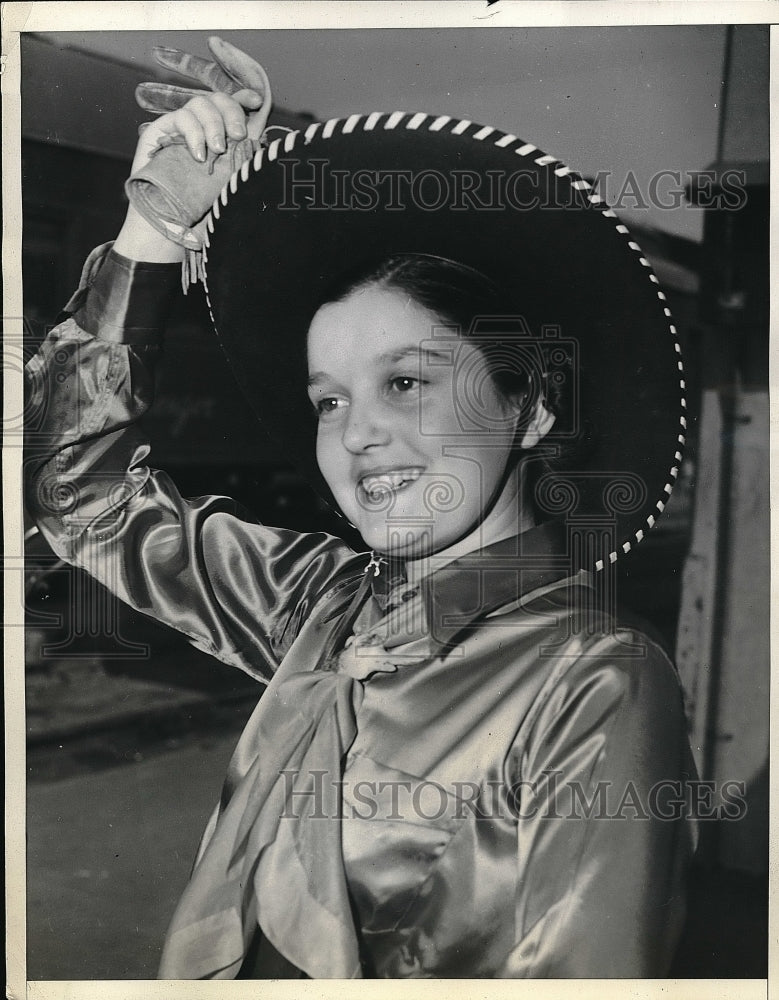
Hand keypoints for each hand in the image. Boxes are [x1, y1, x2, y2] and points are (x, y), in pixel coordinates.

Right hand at [115, 37, 271, 261]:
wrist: (168, 226)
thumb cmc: (202, 213)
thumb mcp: (232, 187)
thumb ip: (244, 163)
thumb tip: (265, 141)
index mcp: (223, 139)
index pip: (236, 107)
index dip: (245, 97)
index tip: (256, 101)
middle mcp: (203, 130)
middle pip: (220, 99)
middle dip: (232, 111)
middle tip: (238, 136)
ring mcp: (182, 129)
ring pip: (201, 103)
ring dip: (213, 124)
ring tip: (217, 151)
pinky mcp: (161, 132)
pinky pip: (181, 116)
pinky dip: (193, 132)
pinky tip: (199, 155)